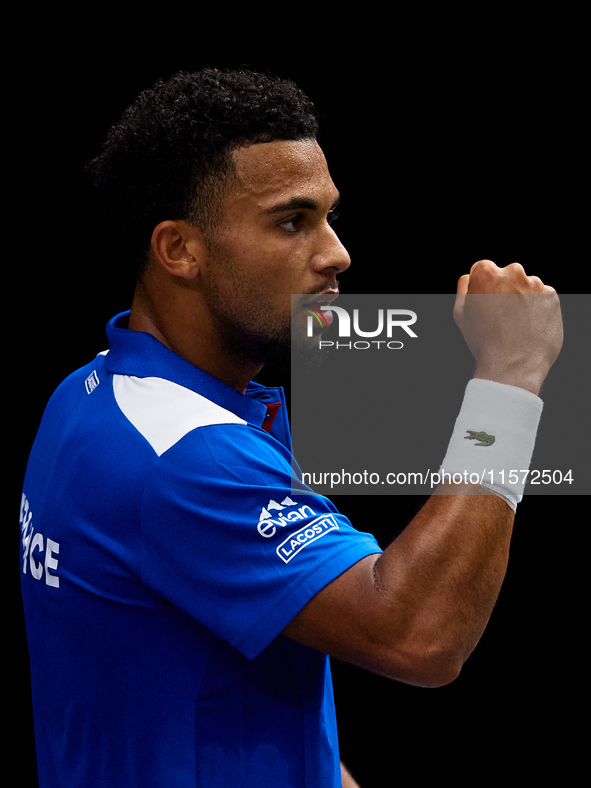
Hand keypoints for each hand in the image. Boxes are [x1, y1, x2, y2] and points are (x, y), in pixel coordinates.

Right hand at [454, 260, 562, 394]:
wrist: (514, 364)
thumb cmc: (484, 341)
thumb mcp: (460, 314)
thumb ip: (463, 287)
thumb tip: (470, 276)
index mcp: (486, 273)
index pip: (483, 269)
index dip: (482, 287)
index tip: (485, 304)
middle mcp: (513, 272)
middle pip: (507, 275)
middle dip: (504, 290)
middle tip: (500, 317)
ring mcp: (535, 284)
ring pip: (526, 286)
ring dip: (522, 299)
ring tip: (515, 325)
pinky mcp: (552, 297)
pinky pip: (542, 298)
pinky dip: (537, 308)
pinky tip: (528, 326)